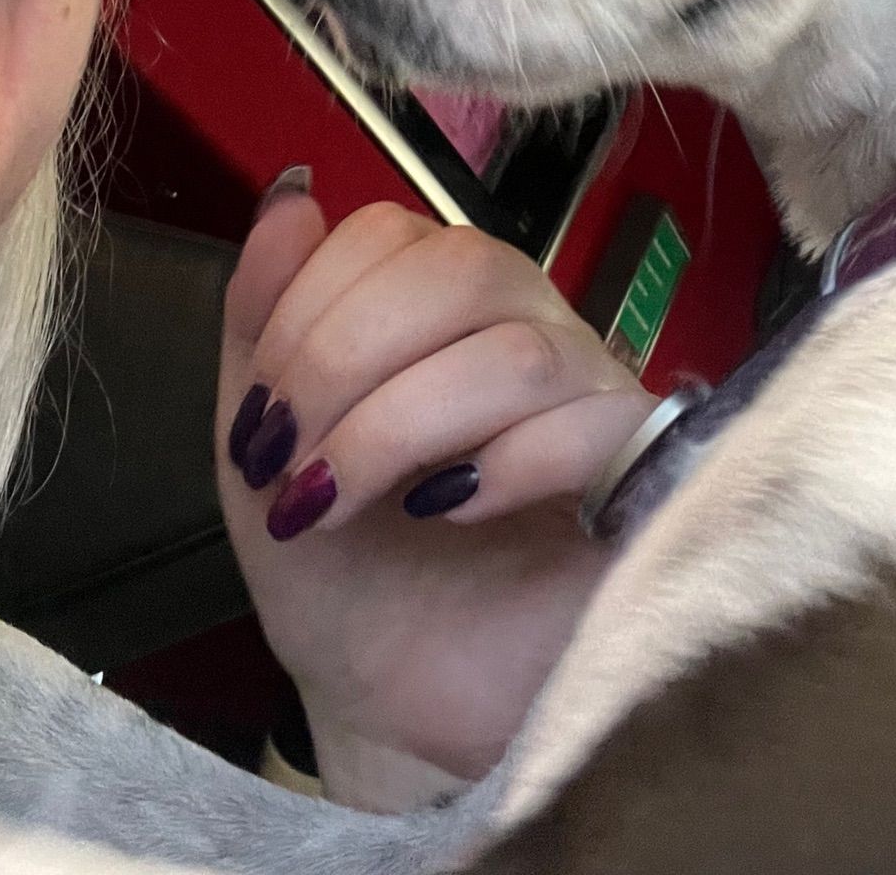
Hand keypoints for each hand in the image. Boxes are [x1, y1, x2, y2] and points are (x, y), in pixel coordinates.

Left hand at [215, 188, 652, 803]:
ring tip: (332, 502)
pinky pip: (589, 427)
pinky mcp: (638, 481)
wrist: (395, 704)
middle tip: (284, 460)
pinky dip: (497, 464)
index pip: (392, 231)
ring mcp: (590, 398)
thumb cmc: (343, 568)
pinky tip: (444, 512)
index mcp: (439, 303)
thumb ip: (262, 315)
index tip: (257, 416)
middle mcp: (527, 326)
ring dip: (396, 426)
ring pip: (515, 351)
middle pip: (461, 268)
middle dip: (342, 359)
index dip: (306, 305)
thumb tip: (291, 193)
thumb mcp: (262, 441)